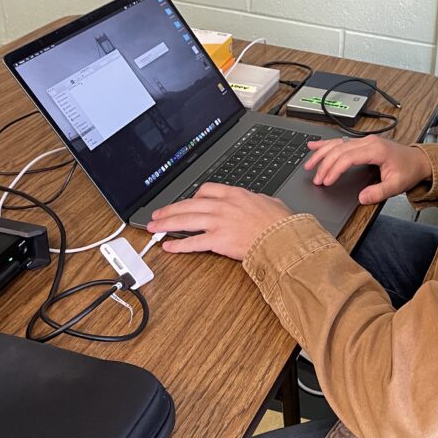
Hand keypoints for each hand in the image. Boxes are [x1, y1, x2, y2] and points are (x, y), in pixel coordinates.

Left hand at [146, 182, 292, 258]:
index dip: (193, 197)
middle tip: (157, 214)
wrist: (283, 238)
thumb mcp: (270, 203)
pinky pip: (193, 242)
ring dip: (167, 224)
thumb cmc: (281, 223)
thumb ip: (259, 201)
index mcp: (235, 194)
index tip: (187, 202)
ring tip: (154, 228)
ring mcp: (219, 222)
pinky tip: (169, 247)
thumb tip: (261, 201)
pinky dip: (179, 245)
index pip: (206, 190)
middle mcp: (223, 206)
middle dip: (170, 210)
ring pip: (186, 220)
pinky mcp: (218, 240)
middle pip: (189, 205)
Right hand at [305, 134, 431, 204]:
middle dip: (325, 165)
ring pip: (337, 144)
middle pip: (339, 150)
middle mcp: (368, 142)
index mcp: (376, 150)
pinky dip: (326, 144)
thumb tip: (362, 198)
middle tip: (317, 180)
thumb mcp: (397, 186)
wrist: (418, 161)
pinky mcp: (363, 143)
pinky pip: (341, 141)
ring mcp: (365, 141)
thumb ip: (379, 192)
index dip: (335, 169)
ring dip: (321, 154)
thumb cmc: (408, 171)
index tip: (326, 181)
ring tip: (309, 165)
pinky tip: (314, 146)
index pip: (348, 157)